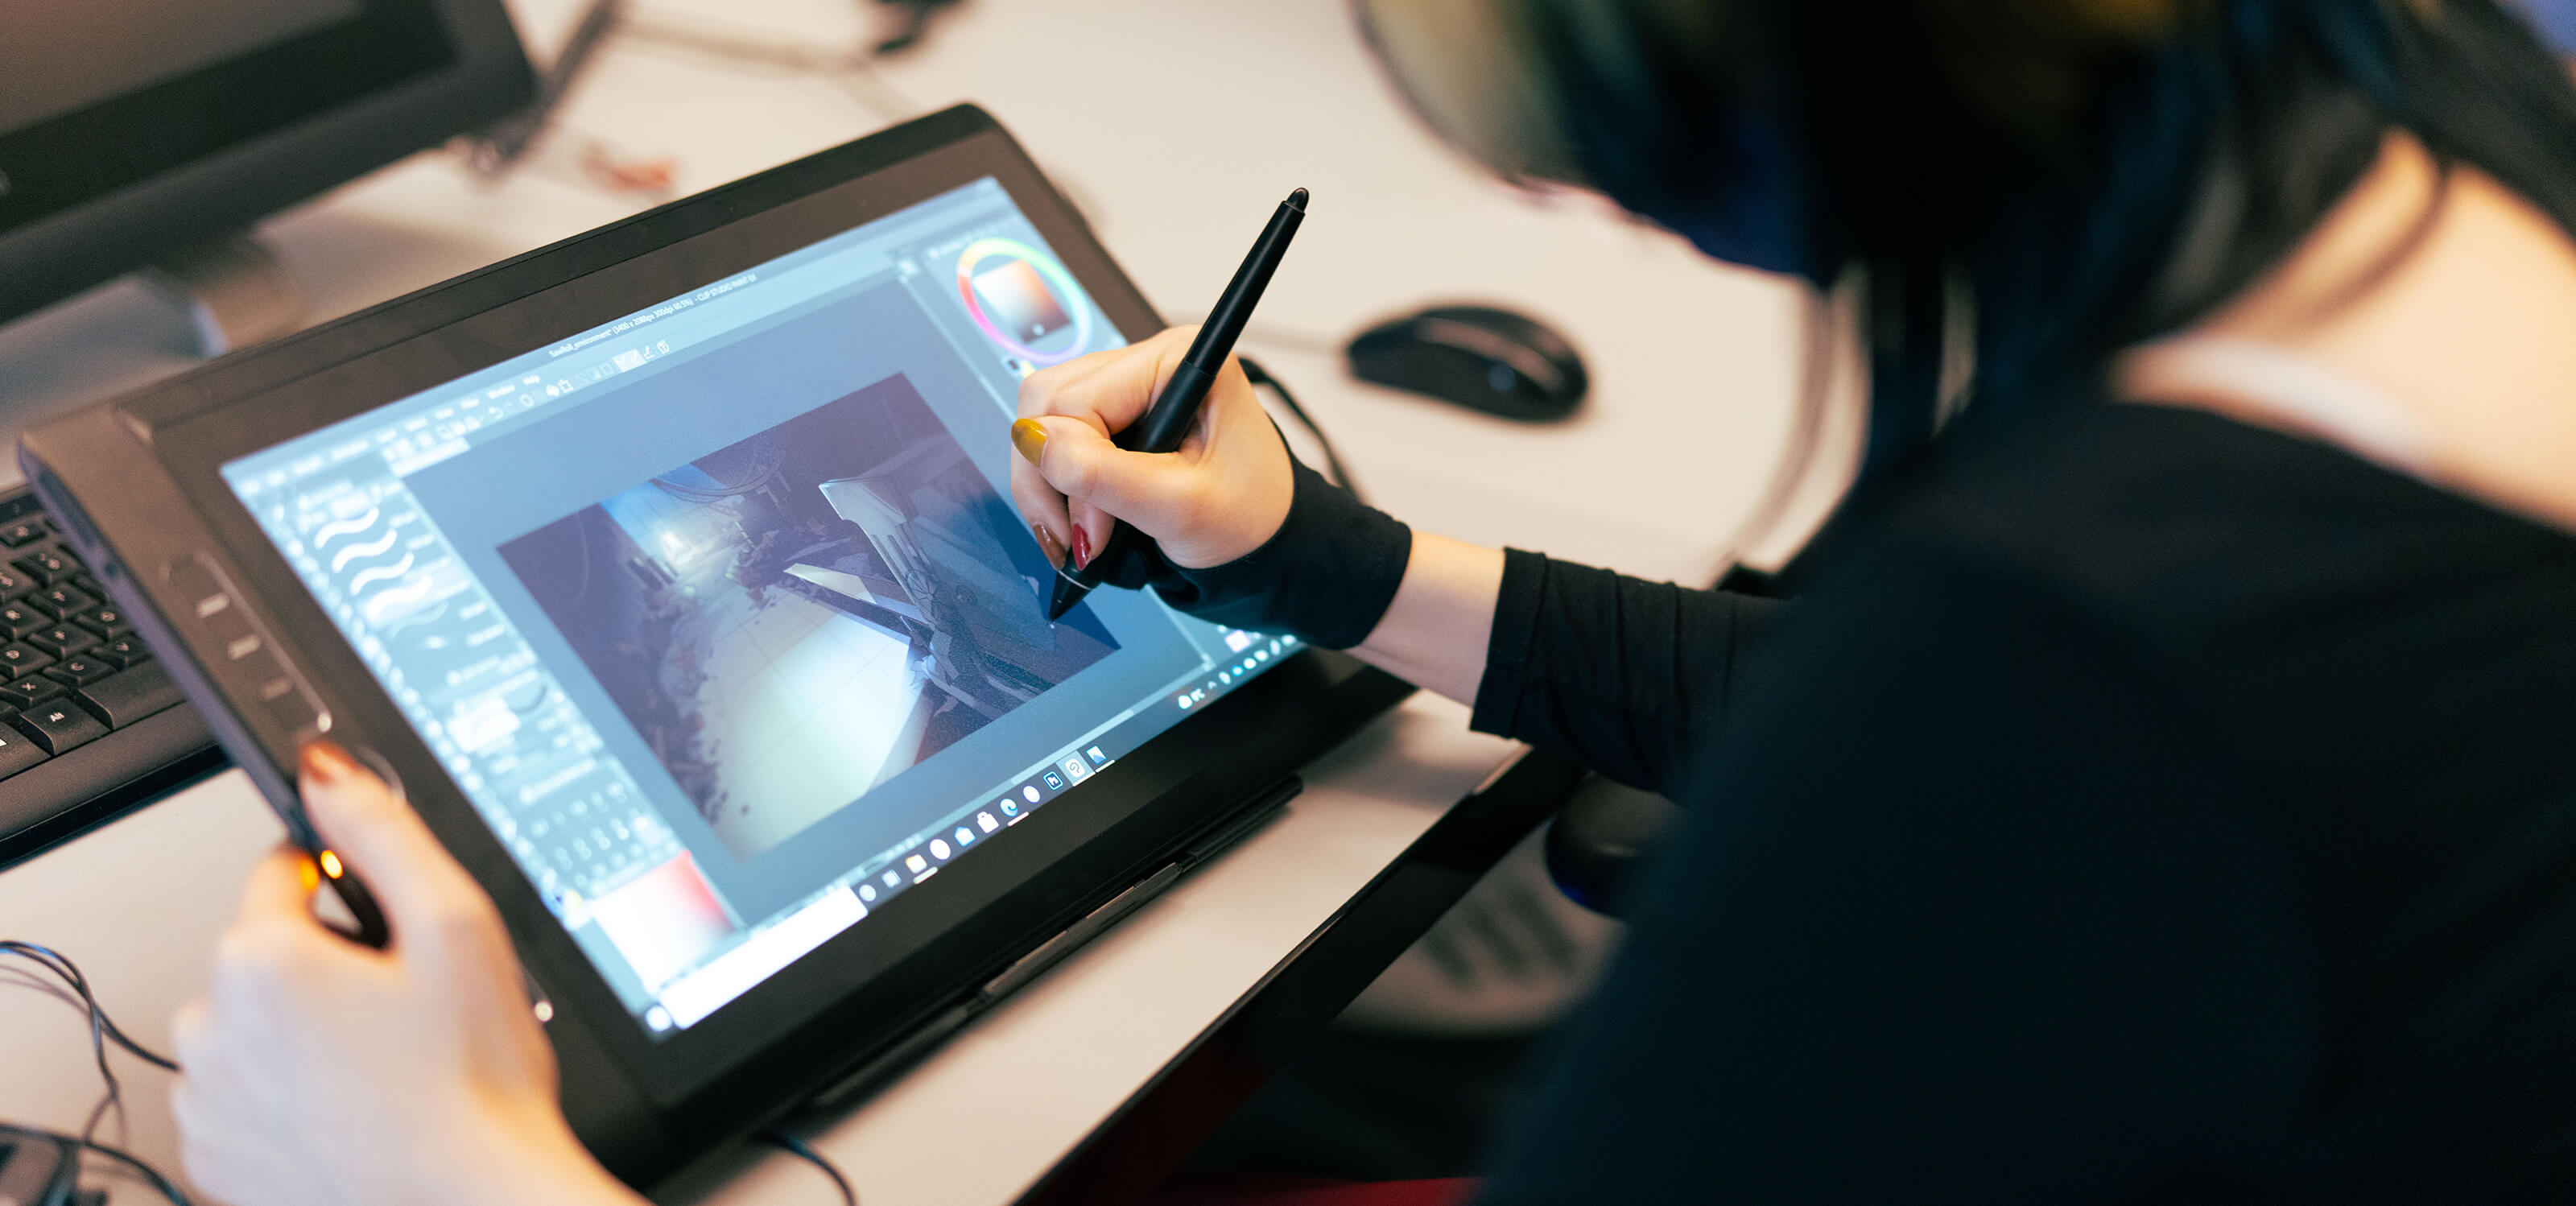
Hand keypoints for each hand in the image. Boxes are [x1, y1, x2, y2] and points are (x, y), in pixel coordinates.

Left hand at [170, 741, 640, 1205]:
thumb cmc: (472, 1089)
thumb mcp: (458, 930)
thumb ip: (386, 832)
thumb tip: (328, 767)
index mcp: (262, 959)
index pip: (280, 868)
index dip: (350, 886)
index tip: (395, 934)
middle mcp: (212, 1027)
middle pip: (266, 951)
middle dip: (328, 965)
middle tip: (407, 1009)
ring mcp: (208, 1099)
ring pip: (253, 1025)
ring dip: (305, 1032)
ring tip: (389, 1067)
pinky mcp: (214, 1157)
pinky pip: (244, 1094)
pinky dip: (289, 1095)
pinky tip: (357, 1109)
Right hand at [1010, 325, 1294, 572]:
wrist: (1272, 543)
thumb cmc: (1249, 519)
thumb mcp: (1179, 507)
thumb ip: (1105, 475)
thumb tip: (1032, 440)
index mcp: (1178, 361)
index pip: (1078, 399)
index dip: (1070, 470)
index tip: (1092, 536)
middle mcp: (1149, 361)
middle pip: (1048, 402)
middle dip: (1048, 477)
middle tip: (1076, 541)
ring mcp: (1129, 386)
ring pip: (1042, 419)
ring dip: (1048, 484)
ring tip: (1080, 538)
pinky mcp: (1115, 415)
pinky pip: (1057, 438)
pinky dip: (1059, 485)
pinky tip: (1083, 521)